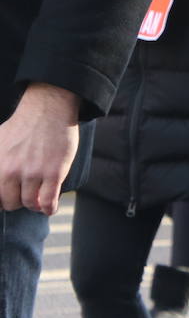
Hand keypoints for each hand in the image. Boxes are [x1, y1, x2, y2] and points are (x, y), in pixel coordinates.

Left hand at [0, 83, 79, 214]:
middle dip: (17, 202)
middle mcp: (11, 172)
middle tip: (24, 197)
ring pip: (30, 203)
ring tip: (39, 202)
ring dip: (35, 205)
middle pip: (10, 203)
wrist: (48, 109)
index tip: (8, 199)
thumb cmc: (23, 124)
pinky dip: (49, 208)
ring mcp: (33, 173)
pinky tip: (49, 208)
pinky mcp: (54, 172)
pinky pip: (48, 200)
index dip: (1, 200)